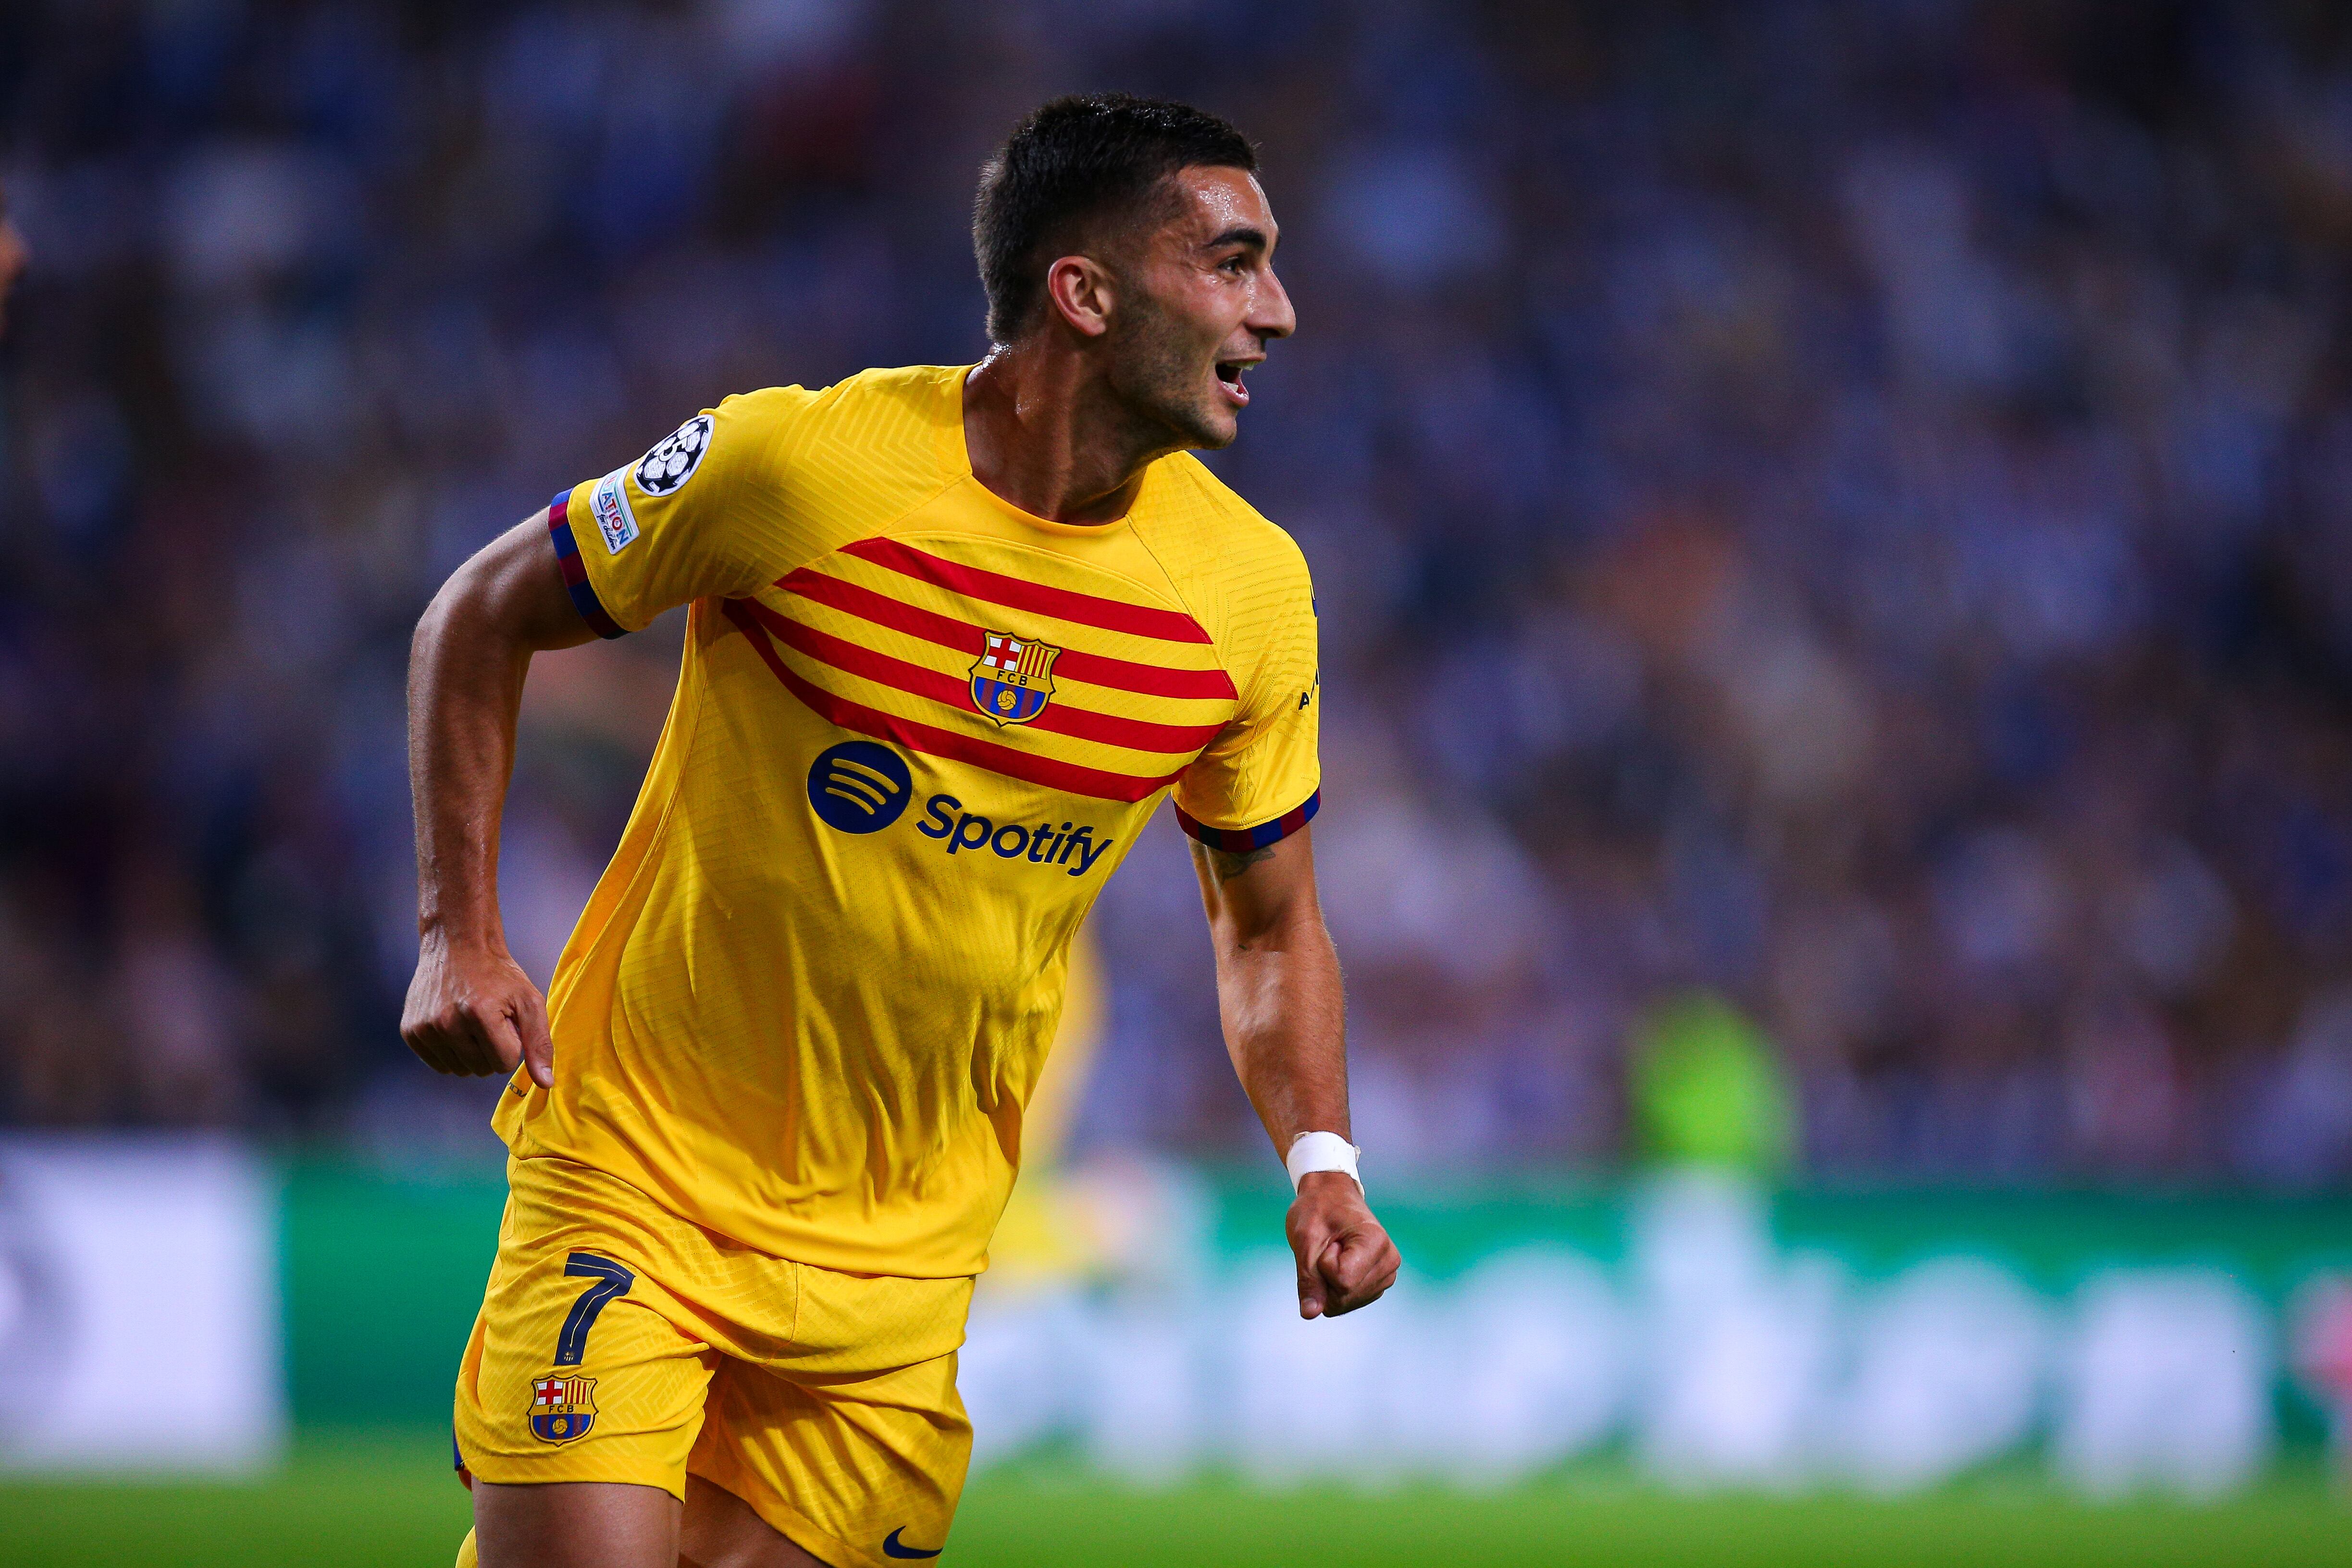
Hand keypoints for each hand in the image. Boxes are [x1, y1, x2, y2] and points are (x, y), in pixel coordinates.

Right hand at [400, 931, 554, 1087]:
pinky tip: (453, 1026)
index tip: (506, 1022)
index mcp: (480, 1014)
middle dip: (491, 1050)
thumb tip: (546, 1084)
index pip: (503, 1063)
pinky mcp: (410, 1031)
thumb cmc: (499, 975)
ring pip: (459, 1070)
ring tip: (470, 1021)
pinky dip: (450, 1051)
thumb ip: (539, 1043)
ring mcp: (425, 1028)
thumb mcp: (529, 1001)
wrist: (458, 946)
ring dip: (470, 1053)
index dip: (511, 1045)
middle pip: (481, 1069)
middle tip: (488, 1019)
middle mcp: (447, 1022)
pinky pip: (438, 1064)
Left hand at [1287, 1171, 1400, 1319]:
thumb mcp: (1305, 1239)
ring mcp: (1386, 1275)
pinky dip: (1334, 1288)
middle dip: (1324, 1277)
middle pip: (1344, 1296)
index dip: (1322, 1264)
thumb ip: (1309, 1279)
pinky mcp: (1377, 1284)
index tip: (1329, 1239)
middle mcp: (1389, 1262)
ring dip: (1329, 1283)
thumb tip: (1310, 1313)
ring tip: (1335, 1251)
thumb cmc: (1318, 1209)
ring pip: (1344, 1303)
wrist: (1330, 1195)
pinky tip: (1340, 1263)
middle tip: (1329, 1245)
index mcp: (1377, 1243)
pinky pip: (1347, 1303)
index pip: (1342, 1280)